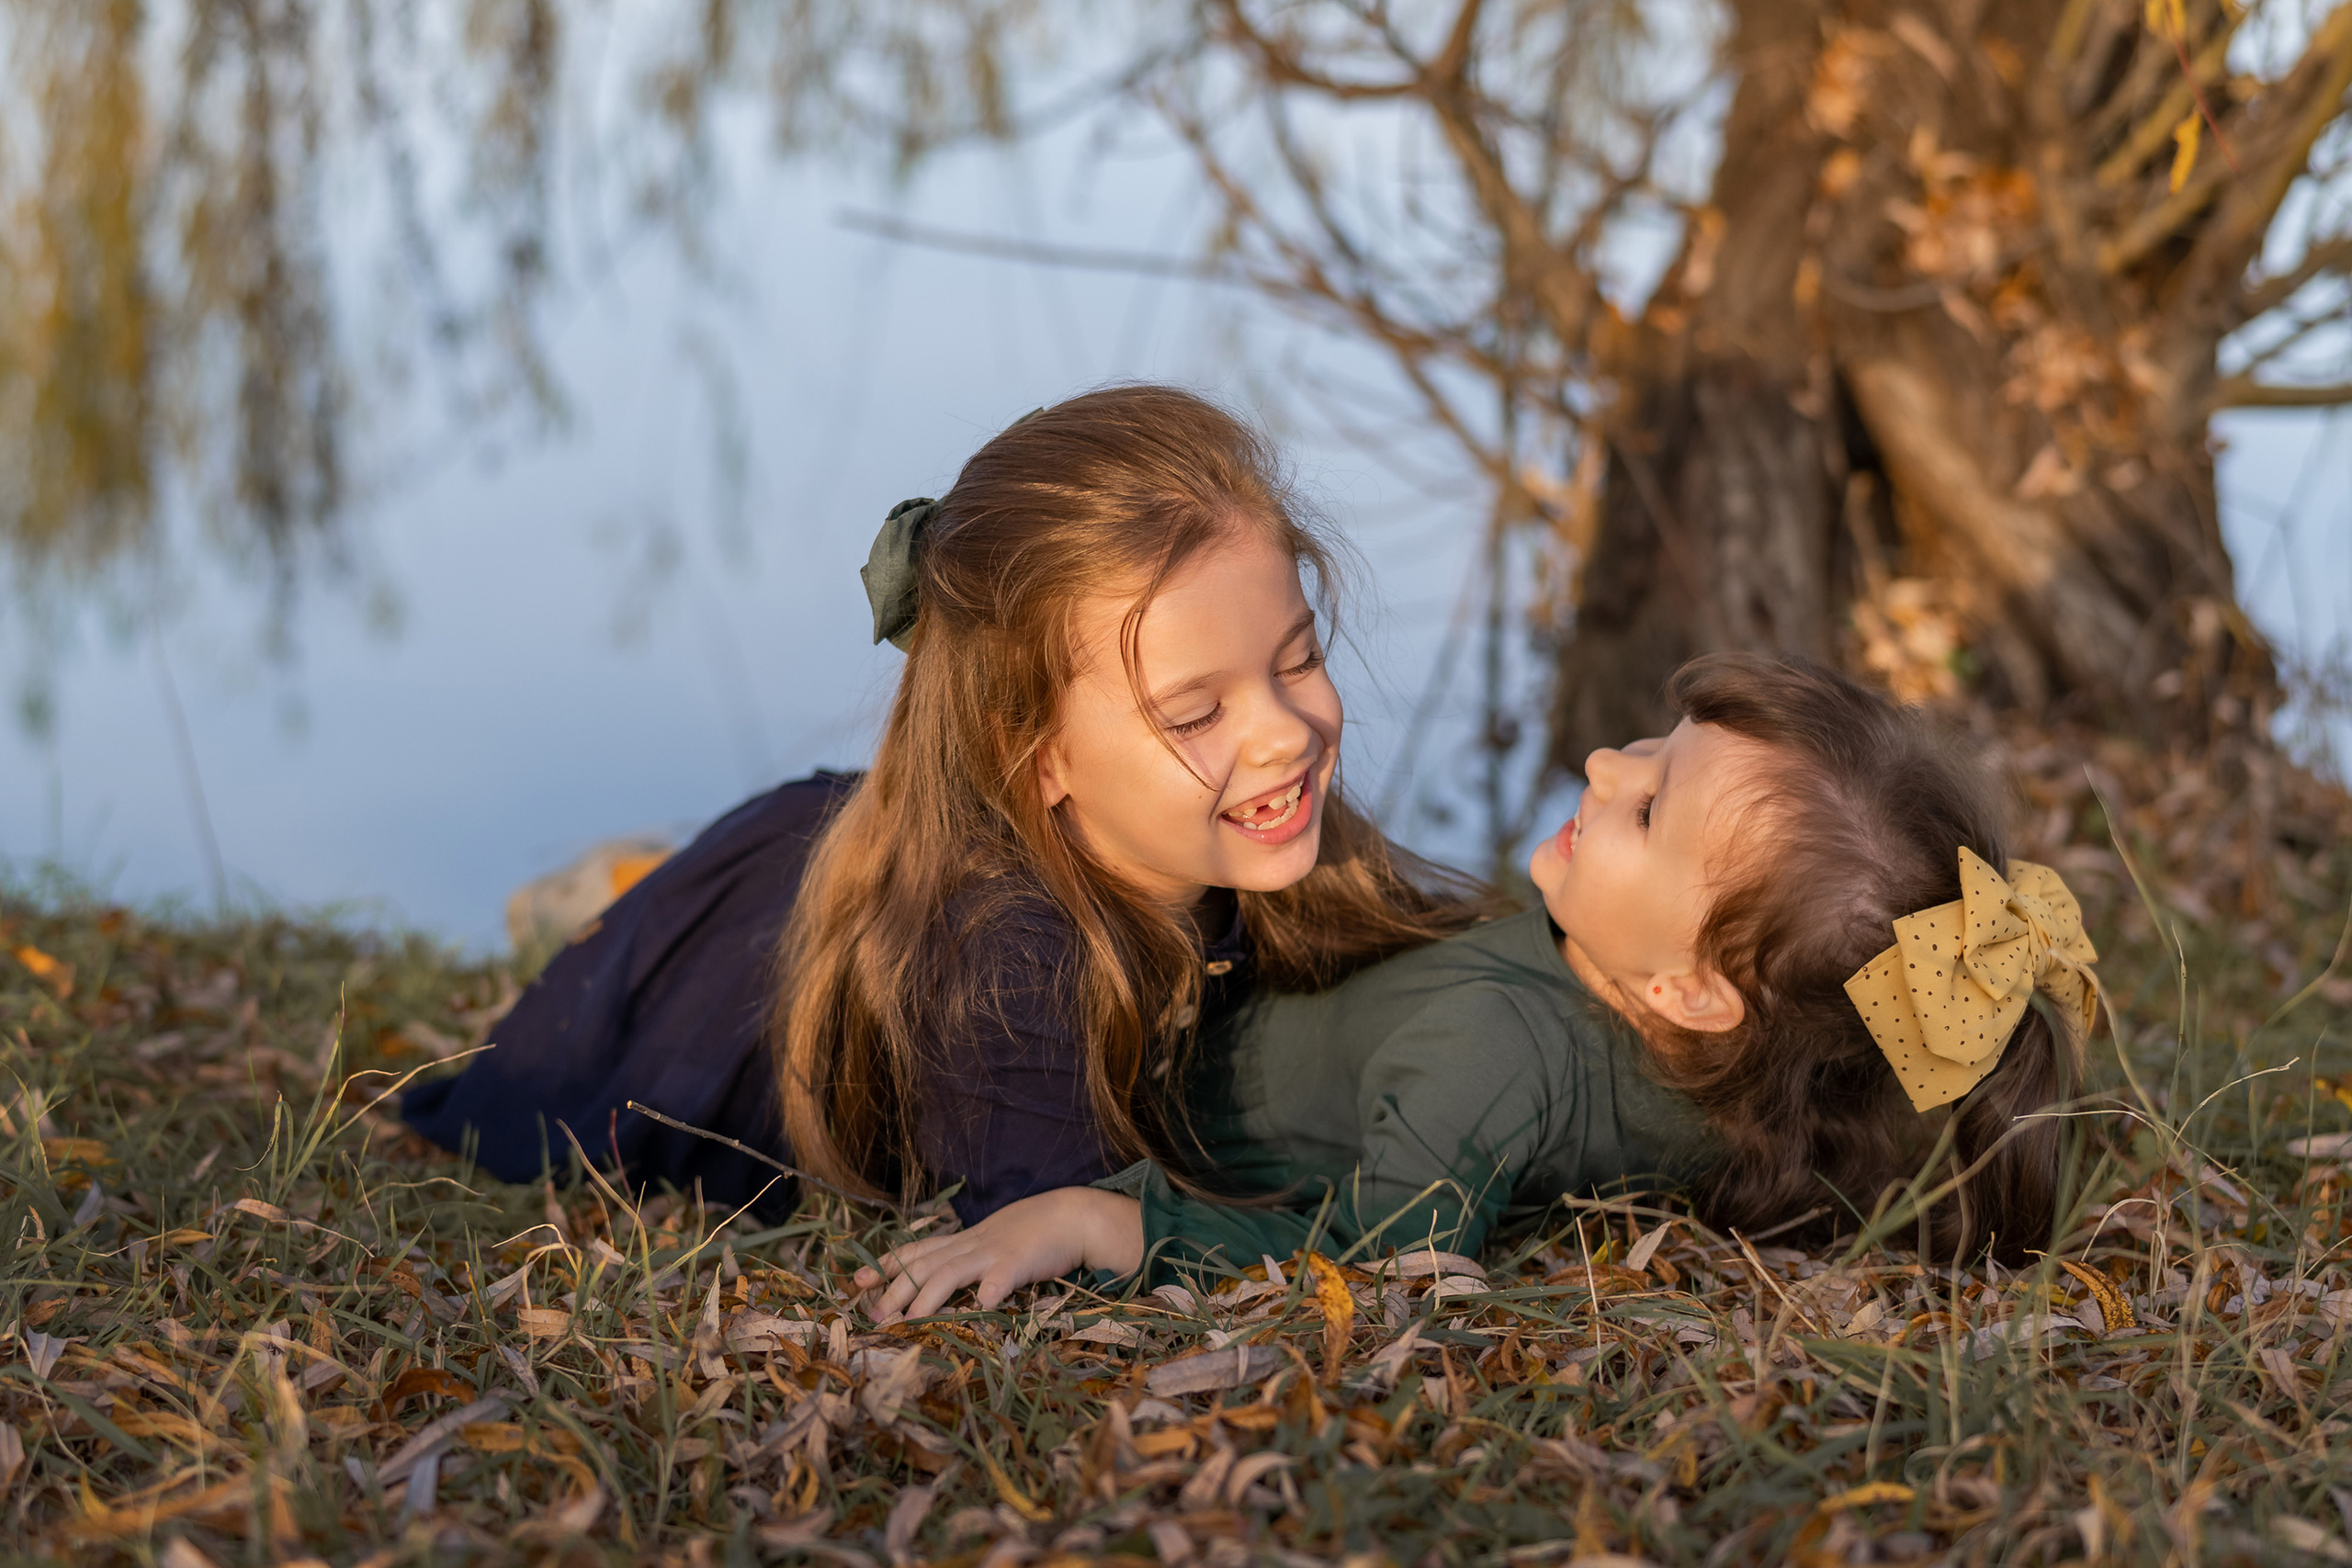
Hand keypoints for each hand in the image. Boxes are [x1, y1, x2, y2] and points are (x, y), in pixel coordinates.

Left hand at [853, 1188, 1143, 1323]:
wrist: (1072, 1215)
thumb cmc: (1032, 1234)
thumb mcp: (991, 1242)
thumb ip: (966, 1258)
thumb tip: (939, 1280)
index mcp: (963, 1242)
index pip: (917, 1252)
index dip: (887, 1265)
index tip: (859, 1280)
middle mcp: (971, 1245)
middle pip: (924, 1266)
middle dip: (895, 1290)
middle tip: (873, 1315)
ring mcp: (994, 1252)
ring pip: (952, 1272)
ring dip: (928, 1296)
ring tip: (909, 1319)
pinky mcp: (1020, 1262)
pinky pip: (1003, 1276)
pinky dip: (991, 1289)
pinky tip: (983, 1306)